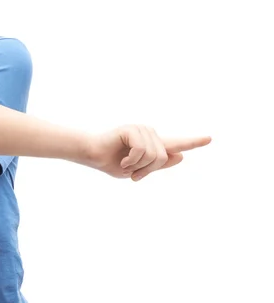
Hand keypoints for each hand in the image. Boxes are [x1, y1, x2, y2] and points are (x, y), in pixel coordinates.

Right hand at [88, 124, 211, 181]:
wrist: (92, 155)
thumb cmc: (111, 162)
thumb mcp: (138, 170)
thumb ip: (158, 164)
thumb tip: (181, 155)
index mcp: (152, 145)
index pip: (176, 143)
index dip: (193, 142)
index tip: (209, 138)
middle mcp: (149, 134)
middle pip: (163, 157)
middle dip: (147, 171)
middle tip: (133, 175)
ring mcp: (141, 129)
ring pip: (154, 155)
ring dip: (138, 167)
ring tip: (125, 165)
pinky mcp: (132, 128)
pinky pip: (142, 150)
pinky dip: (132, 161)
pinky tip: (122, 160)